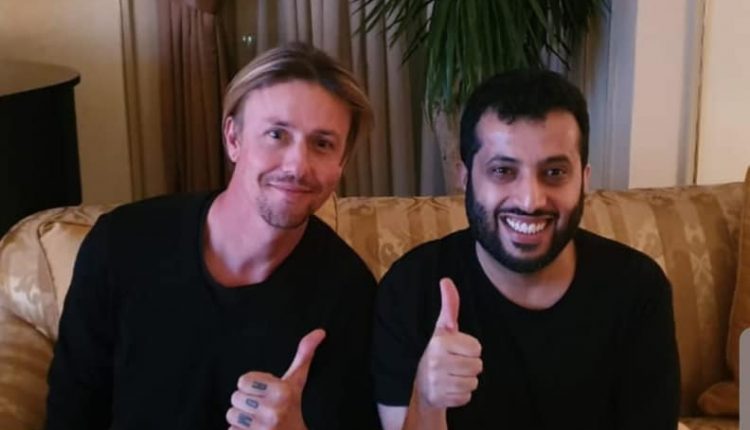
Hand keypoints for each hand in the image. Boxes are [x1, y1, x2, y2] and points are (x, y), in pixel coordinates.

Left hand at [226, 329, 324, 429]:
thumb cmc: (293, 407)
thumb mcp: (297, 383)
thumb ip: (304, 356)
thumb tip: (319, 332)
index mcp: (283, 392)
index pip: (243, 380)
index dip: (252, 386)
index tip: (265, 393)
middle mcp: (273, 411)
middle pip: (235, 397)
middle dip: (246, 402)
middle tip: (261, 407)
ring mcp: (262, 429)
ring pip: (231, 414)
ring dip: (241, 418)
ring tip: (258, 419)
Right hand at [414, 278, 481, 408]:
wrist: (423, 386)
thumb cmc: (439, 353)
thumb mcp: (443, 329)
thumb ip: (449, 306)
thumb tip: (446, 280)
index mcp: (439, 342)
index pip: (477, 348)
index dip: (470, 349)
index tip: (456, 350)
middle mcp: (436, 361)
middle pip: (478, 366)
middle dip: (470, 366)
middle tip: (455, 364)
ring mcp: (438, 382)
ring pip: (474, 382)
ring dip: (467, 381)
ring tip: (452, 376)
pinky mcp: (441, 399)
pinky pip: (467, 396)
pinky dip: (461, 394)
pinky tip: (450, 388)